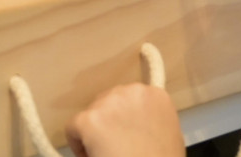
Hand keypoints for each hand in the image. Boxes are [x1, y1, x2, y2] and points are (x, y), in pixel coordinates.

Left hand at [65, 84, 184, 156]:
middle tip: (117, 149)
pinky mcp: (89, 119)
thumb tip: (131, 123)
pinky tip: (93, 156)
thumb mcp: (167, 137)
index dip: (125, 122)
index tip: (128, 138)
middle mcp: (132, 91)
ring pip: (92, 115)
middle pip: (108, 102)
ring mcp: (109, 103)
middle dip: (108, 124)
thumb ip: (149, 121)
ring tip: (109, 154)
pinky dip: (78, 145)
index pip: (130, 100)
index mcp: (155, 96)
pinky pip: (73, 128)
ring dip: (96, 133)